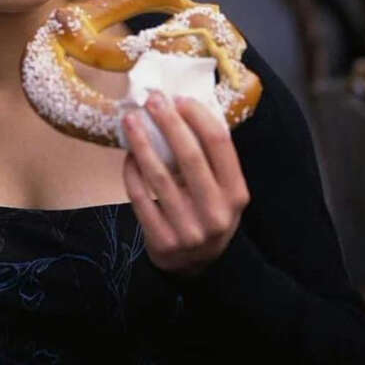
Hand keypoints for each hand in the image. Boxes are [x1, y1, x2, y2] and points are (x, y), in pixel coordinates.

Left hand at [122, 92, 250, 277]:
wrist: (197, 266)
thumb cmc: (208, 212)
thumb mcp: (223, 191)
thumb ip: (210, 159)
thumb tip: (182, 107)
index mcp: (236, 194)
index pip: (220, 144)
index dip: (198, 117)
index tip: (179, 99)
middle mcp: (216, 213)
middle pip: (190, 156)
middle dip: (168, 122)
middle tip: (152, 100)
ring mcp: (189, 230)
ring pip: (159, 175)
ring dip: (141, 142)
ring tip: (130, 120)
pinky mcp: (162, 240)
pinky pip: (140, 197)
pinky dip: (131, 172)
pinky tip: (128, 154)